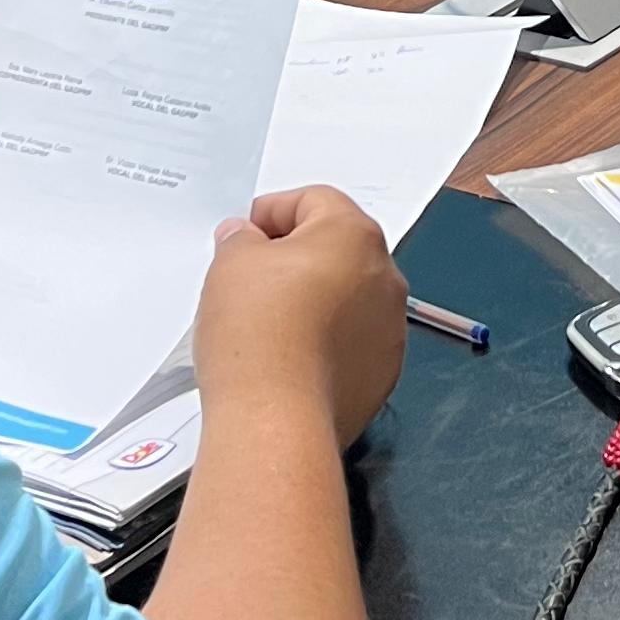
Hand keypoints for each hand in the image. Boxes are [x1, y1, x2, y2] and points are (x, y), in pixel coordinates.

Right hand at [193, 181, 407, 448]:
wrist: (275, 419)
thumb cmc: (257, 334)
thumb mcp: (230, 263)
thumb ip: (241, 238)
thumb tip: (246, 238)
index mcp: (355, 236)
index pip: (314, 200)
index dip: (272, 211)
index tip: (244, 234)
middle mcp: (385, 277)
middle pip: (336, 249)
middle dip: (294, 257)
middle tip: (248, 275)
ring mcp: (390, 329)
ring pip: (346, 298)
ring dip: (312, 301)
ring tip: (265, 322)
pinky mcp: (382, 374)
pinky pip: (351, 342)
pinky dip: (324, 342)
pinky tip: (287, 357)